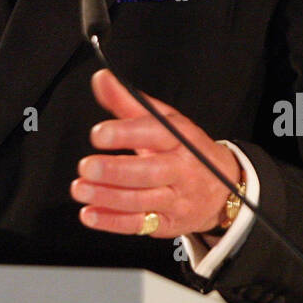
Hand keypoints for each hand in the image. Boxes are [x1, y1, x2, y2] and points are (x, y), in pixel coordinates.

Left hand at [72, 68, 241, 237]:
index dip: (125, 133)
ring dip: (107, 197)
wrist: (222, 187)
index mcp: (180, 138)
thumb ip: (128, 101)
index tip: (98, 133)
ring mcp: (176, 199)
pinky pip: (139, 224)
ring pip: (141, 200)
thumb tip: (101, 78)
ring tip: (80, 188)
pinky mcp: (167, 223)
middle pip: (149, 172)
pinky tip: (90, 214)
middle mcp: (181, 169)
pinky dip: (112, 221)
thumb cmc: (186, 148)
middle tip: (86, 166)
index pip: (154, 133)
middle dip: (116, 171)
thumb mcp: (164, 120)